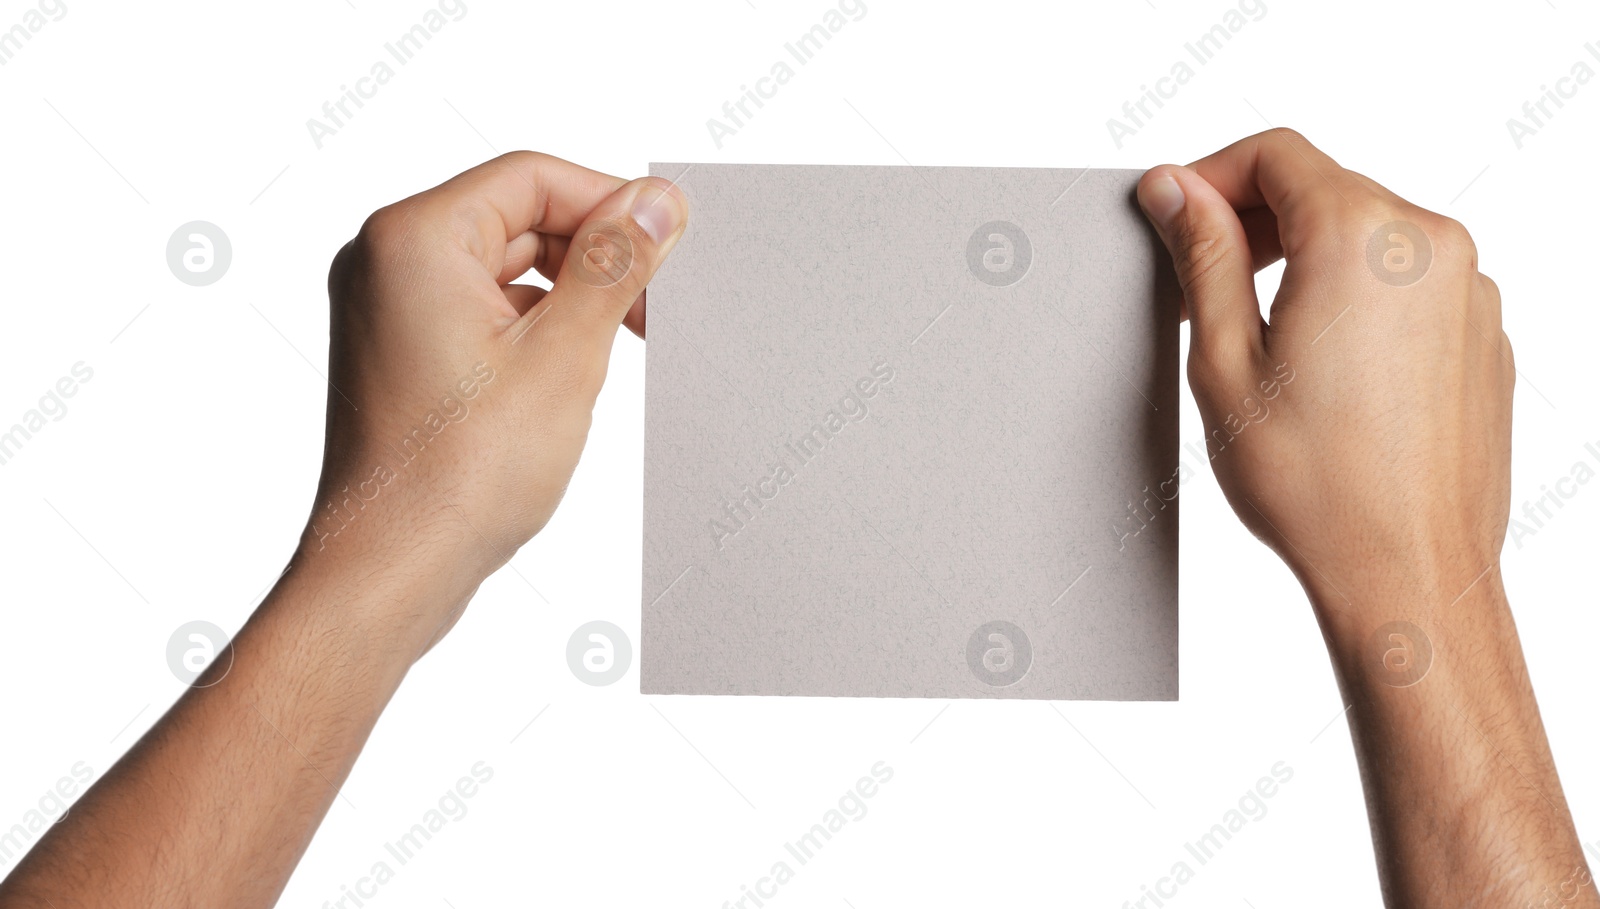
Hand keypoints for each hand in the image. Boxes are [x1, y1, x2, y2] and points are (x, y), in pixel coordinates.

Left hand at [306, 152, 686, 650]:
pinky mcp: (398, 351)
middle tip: (651, 306)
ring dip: (566, 295)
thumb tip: (656, 202)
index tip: (665, 243)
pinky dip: (532, 327)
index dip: (610, 203)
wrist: (392, 569)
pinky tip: (567, 376)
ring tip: (612, 350)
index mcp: (413, 239)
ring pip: (503, 265)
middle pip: (518, 217)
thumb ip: (613, 267)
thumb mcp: (564, 357)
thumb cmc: (458, 476)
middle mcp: (385, 260)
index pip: (533, 178)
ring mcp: (386, 307)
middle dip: (591, 255)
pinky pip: (481, 308)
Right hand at [1136, 128, 1510, 619]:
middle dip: (1254, 219)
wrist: (1407, 570)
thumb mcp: (1224, 359)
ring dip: (1305, 257)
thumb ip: (1201, 255)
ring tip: (1261, 335)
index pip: (1276, 153)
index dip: (1210, 174)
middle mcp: (1431, 246)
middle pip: (1325, 186)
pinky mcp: (1482, 331)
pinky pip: (1408, 281)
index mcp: (1362, 238)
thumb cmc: (1317, 486)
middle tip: (1200, 279)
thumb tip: (1177, 189)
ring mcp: (1469, 288)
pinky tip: (1321, 366)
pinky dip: (1357, 295)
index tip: (1176, 212)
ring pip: (1367, 233)